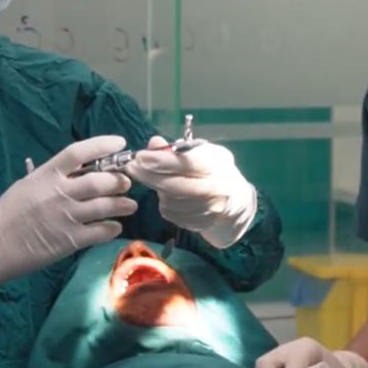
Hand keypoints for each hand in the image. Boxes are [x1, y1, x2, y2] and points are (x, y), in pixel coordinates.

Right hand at [0, 135, 137, 338]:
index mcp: (45, 175)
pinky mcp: (69, 241)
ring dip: (122, 204)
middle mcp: (58, 193)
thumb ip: (51, 177)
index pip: (78, 152)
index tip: (120, 143)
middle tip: (126, 182)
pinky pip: (99, 231)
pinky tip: (115, 226)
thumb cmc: (6, 215)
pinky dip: (112, 228)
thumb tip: (78, 169)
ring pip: (105, 206)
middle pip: (99, 180)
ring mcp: (65, 217)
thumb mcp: (25, 186)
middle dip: (119, 180)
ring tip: (130, 205)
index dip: (102, 145)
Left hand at [125, 137, 256, 248]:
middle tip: (131, 167)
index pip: (189, 164)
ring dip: (156, 188)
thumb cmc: (217, 171)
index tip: (142, 156)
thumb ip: (180, 148)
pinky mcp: (197, 224)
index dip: (163, 161)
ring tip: (151, 177)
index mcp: (218, 167)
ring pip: (170, 200)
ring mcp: (206, 211)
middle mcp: (214, 191)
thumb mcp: (205, 152)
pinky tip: (166, 193)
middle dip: (150, 176)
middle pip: (176, 186)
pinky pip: (171, 212)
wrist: (236, 205)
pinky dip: (163, 201)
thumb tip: (154, 143)